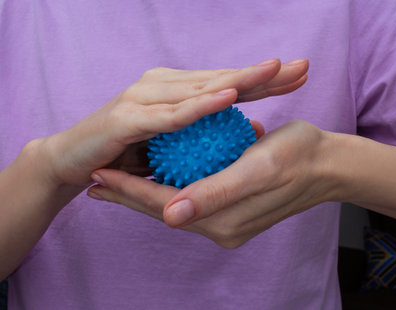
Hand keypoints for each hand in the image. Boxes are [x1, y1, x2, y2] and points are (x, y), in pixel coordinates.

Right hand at [37, 58, 307, 185]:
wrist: (73, 160)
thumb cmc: (126, 152)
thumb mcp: (175, 146)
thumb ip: (210, 135)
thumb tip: (255, 130)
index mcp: (177, 92)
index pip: (228, 84)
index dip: (264, 80)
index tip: (300, 76)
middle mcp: (164, 86)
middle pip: (222, 79)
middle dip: (264, 74)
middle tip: (302, 66)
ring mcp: (146, 97)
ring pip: (201, 89)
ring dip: (239, 81)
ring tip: (275, 70)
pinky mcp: (129, 117)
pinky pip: (172, 114)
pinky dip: (200, 106)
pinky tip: (228, 97)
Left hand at [87, 121, 339, 247]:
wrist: (328, 165)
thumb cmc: (297, 157)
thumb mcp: (257, 168)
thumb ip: (215, 193)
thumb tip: (171, 215)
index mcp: (224, 220)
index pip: (164, 205)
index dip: (129, 189)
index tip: (99, 175)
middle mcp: (222, 226)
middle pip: (163, 209)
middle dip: (127, 194)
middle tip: (95, 179)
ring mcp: (228, 220)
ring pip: (174, 204)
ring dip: (144, 191)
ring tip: (115, 179)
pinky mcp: (233, 210)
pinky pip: (191, 199)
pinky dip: (168, 187)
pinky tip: (155, 175)